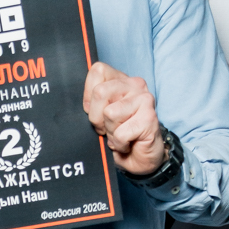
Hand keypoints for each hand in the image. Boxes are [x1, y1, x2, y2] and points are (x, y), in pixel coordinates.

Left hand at [83, 62, 164, 176]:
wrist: (139, 157)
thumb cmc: (118, 135)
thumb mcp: (99, 115)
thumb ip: (92, 101)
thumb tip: (78, 101)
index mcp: (121, 80)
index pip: (97, 71)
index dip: (89, 96)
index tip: (96, 112)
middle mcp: (135, 84)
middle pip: (100, 92)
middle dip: (97, 117)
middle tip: (107, 128)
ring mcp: (145, 100)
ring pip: (110, 113)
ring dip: (111, 132)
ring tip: (119, 135)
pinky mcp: (150, 118)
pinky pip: (121, 133)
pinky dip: (120, 144)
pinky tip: (127, 144)